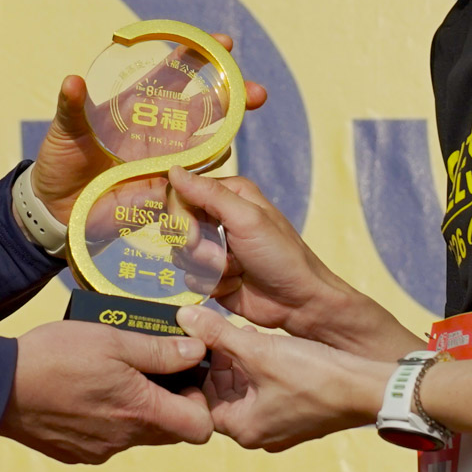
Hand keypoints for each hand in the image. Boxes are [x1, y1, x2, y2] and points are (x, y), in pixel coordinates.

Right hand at [0, 320, 213, 462]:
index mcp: (139, 412)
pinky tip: (85, 393)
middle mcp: (124, 440)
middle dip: (169, 402)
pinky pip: (107, 440)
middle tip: (147, 369)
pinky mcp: (77, 453)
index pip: (200, 427)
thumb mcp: (111, 339)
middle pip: (170, 431)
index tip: (180, 375)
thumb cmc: (55, 356)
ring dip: (134, 409)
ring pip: (137, 434)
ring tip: (110, 376)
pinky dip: (106, 419)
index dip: (198, 401)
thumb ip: (158, 350)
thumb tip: (196, 350)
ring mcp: (99, 451)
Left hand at [30, 31, 267, 223]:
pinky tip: (222, 163)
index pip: (174, 73)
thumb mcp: (63, 130)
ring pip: (207, 142)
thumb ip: (71, 107)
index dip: (198, 55)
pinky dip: (207, 172)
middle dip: (233, 95)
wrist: (57, 206)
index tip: (224, 42)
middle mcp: (159, 129)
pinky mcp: (164, 189)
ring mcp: (165, 159)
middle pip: (204, 107)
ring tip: (245, 120)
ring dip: (227, 132)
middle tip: (257, 91)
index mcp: (138, 105)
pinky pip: (193, 181)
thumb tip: (72, 81)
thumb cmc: (61, 159)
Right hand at [166, 168, 416, 357]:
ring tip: (235, 271)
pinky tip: (234, 284)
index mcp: (229, 195)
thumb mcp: (247, 219)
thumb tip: (173, 170)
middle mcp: (218, 218)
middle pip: (176, 226)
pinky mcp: (212, 275)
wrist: (299, 302)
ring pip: (180, 255)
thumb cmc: (281, 255)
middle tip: (220, 258)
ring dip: (207, 268)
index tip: (190, 236)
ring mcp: (214, 248)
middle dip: (196, 247)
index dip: (179, 216)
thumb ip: (209, 194)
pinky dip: (211, 284)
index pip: (181, 194)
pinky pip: (190, 278)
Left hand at [177, 305, 390, 451]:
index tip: (198, 343)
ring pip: (245, 390)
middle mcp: (259, 433)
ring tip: (245, 335)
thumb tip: (185, 318)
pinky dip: (261, 368)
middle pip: (223, 395)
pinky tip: (266, 344)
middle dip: (221, 362)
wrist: (366, 385)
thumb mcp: (258, 350)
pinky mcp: (296, 413)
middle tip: (219, 334)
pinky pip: (266, 391)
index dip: (198, 368)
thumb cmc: (314, 375)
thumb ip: (217, 333)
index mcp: (244, 428)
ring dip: (241, 362)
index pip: (202, 401)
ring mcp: (279, 425)